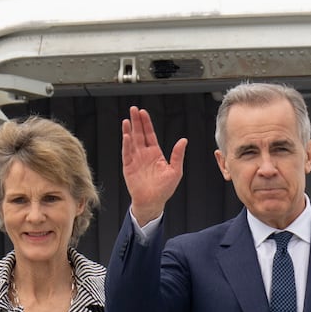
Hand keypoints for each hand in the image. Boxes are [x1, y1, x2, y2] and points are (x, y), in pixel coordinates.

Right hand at [121, 106, 185, 226]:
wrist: (152, 202)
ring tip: (127, 119)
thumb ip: (178, 155)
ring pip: (131, 141)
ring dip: (129, 130)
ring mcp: (136, 160)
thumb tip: (184, 140)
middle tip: (133, 109)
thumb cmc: (164, 189)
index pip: (150, 135)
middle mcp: (144, 154)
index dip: (147, 123)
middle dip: (137, 121)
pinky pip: (127, 153)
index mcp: (155, 154)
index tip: (143, 113)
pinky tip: (126, 135)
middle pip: (139, 134)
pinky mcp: (129, 167)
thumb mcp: (175, 171)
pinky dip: (126, 144)